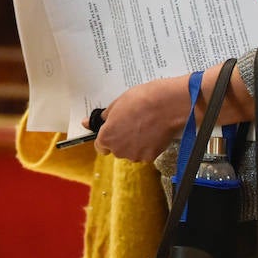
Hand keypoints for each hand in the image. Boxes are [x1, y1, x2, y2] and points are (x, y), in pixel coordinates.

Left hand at [86, 63, 256, 161]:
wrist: (169, 104)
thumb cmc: (143, 100)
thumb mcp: (118, 103)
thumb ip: (104, 117)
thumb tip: (88, 122)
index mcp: (107, 136)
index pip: (100, 146)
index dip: (107, 138)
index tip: (114, 131)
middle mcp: (119, 150)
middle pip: (117, 149)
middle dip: (122, 138)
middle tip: (132, 123)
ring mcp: (135, 155)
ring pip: (132, 151)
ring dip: (136, 142)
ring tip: (145, 125)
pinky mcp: (151, 156)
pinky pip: (146, 152)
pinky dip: (149, 145)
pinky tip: (154, 131)